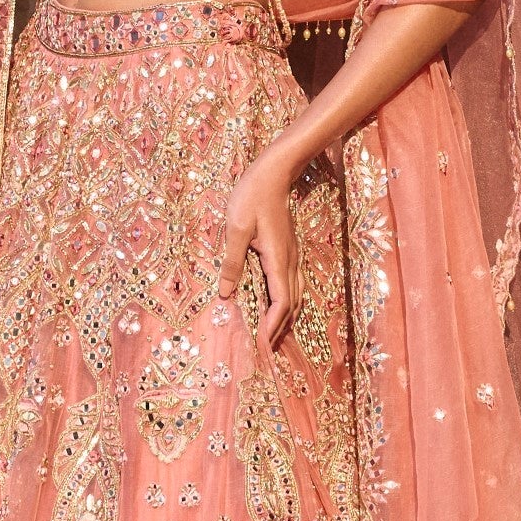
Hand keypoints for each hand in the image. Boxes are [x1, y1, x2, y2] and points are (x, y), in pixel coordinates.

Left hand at [219, 147, 298, 348]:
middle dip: (281, 328)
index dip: (273, 326)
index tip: (263, 344)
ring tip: (272, 333)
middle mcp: (290, 262)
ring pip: (296, 295)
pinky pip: (293, 284)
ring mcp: (292, 256)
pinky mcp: (290, 250)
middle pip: (292, 305)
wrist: (275, 172)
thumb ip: (231, 262)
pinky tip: (277, 306)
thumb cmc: (252, 196)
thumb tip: (225, 294)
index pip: (281, 303)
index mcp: (277, 260)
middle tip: (267, 348)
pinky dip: (287, 302)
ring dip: (285, 317)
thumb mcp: (235, 228)